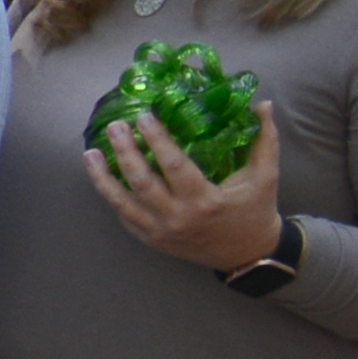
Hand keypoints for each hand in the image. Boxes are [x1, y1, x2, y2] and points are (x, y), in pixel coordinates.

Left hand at [87, 110, 283, 276]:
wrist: (247, 254)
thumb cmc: (256, 210)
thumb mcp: (266, 175)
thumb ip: (265, 139)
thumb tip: (263, 104)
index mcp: (204, 200)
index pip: (173, 165)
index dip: (156, 140)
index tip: (143, 117)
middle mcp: (177, 217)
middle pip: (141, 181)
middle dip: (124, 152)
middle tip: (115, 126)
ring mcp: (160, 231)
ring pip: (122, 202)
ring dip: (102, 177)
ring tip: (90, 153)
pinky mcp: (151, 240)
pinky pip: (124, 216)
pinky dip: (111, 196)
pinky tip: (101, 176)